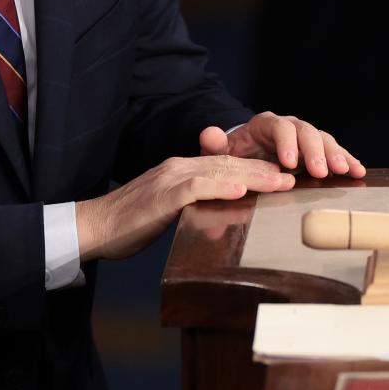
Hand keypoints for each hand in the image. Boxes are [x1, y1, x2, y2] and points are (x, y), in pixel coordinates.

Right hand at [74, 155, 293, 260]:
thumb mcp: (167, 210)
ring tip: (280, 181)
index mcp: (181, 170)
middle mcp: (178, 167)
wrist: (94, 225)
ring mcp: (170, 179)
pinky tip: (240, 188)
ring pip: (219, 171)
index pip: (225, 165)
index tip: (283, 176)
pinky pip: (196, 187)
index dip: (256, 169)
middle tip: (294, 176)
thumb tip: (218, 216)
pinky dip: (220, 186)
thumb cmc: (129, 223)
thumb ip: (191, 206)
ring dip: (253, 175)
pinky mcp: (162, 196)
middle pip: (229, 164)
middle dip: (264, 170)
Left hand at [198, 111, 366, 178]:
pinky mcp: (317, 151)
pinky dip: (347, 159)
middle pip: (306, 131)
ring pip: (324, 139)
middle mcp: (289, 126)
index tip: (288, 162)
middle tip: (322, 171)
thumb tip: (208, 133)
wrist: (246, 153)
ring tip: (345, 171)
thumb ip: (215, 144)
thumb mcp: (221, 150)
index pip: (279, 127)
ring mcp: (305, 138)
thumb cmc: (235, 153)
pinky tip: (359, 170)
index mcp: (266, 124)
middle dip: (315, 151)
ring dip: (335, 154)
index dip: (286, 143)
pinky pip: (335, 152)